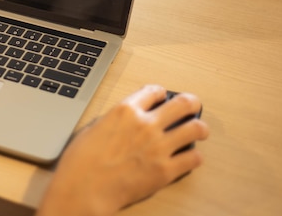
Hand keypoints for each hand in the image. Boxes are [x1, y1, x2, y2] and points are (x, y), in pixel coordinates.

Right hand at [36, 85, 208, 215]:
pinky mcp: (166, 171)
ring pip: (195, 129)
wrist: (84, 189)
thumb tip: (128, 120)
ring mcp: (159, 147)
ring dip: (199, 128)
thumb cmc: (81, 161)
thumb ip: (116, 119)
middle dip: (191, 103)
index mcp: (126, 111)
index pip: (154, 91)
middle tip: (193, 106)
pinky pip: (193, 158)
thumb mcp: (94, 126)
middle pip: (182, 104)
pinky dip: (194, 156)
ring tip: (199, 131)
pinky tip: (190, 157)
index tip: (163, 97)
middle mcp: (146, 124)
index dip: (161, 93)